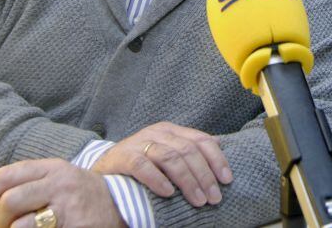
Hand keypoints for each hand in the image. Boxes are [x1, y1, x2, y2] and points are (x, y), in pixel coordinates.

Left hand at [0, 158, 122, 227]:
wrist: (124, 203)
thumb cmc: (81, 195)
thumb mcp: (58, 179)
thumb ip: (28, 184)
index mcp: (52, 167)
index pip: (6, 176)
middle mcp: (59, 183)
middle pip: (9, 202)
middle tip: (4, 227)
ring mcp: (68, 206)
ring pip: (21, 225)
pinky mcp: (75, 226)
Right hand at [92, 121, 232, 206]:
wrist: (104, 167)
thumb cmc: (141, 164)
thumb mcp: (166, 155)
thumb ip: (187, 154)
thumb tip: (219, 158)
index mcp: (171, 131)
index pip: (201, 139)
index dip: (216, 159)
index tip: (227, 179)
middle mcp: (157, 132)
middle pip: (188, 150)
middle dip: (204, 175)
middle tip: (213, 197)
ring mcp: (139, 142)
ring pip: (170, 157)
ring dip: (187, 181)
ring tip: (198, 200)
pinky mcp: (123, 156)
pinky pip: (143, 166)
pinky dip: (157, 179)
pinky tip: (168, 193)